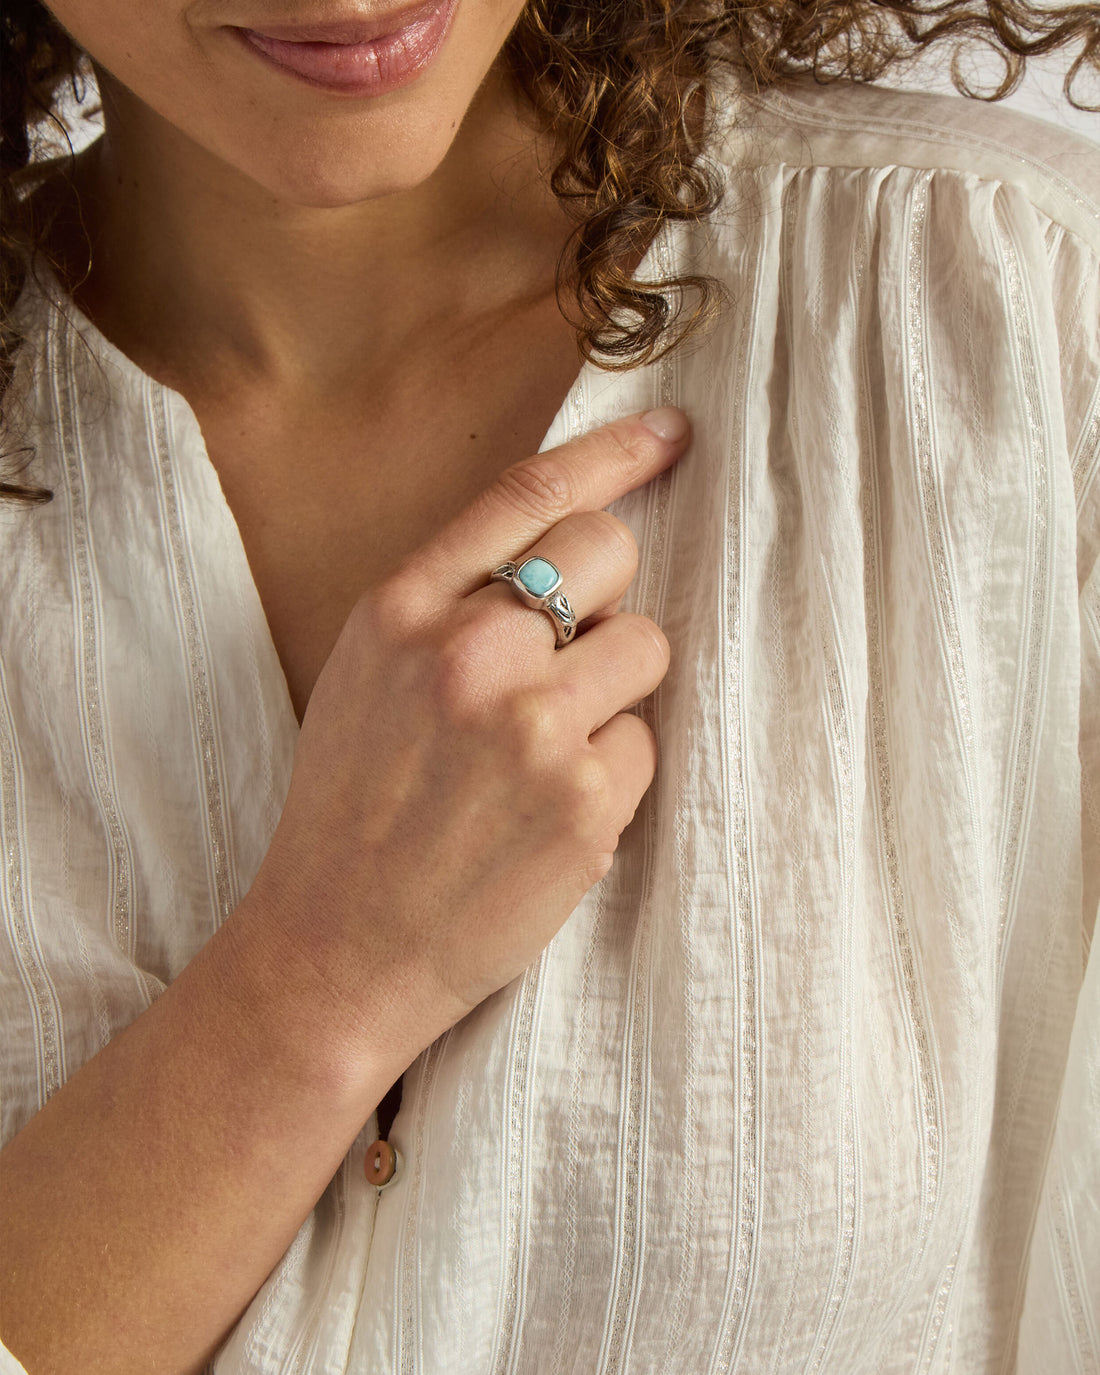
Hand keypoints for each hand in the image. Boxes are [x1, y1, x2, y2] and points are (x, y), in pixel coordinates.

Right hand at [245, 407, 689, 1061]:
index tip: (673, 434)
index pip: (530, 492)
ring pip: (645, 648)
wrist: (334, 951)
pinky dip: (610, 773)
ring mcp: (534, 727)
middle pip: (610, 554)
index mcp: (405, 609)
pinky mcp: (586, 803)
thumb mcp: (365, 675)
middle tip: (568, 658)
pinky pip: (644, 744)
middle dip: (607, 594)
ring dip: (612, 691)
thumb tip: (560, 558)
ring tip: (541, 754)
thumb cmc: (348, 812)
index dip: (614, 450)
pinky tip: (545, 815)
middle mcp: (471, 651)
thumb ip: (448, 603)